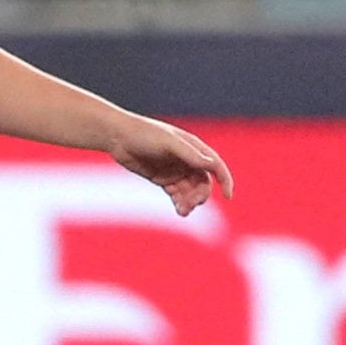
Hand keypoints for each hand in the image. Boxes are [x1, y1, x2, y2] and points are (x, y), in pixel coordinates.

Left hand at [105, 110, 234, 214]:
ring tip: (182, 210)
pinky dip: (180, 203)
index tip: (228, 195)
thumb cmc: (144, 133)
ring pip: (190, 191)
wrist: (117, 136)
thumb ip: (189, 153)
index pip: (215, 165)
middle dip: (200, 195)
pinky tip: (179, 210)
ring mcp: (175, 170)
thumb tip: (211, 164)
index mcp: (193, 148)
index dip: (225, 180)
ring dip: (190, 202)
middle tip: (190, 204)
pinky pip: (177, 194)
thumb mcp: (168, 143)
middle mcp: (187, 159)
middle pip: (203, 183)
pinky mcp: (162, 179)